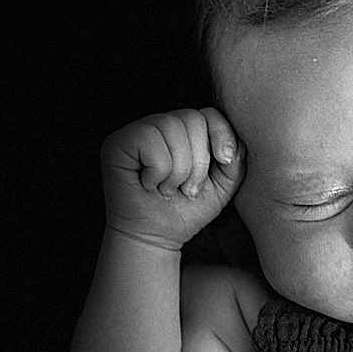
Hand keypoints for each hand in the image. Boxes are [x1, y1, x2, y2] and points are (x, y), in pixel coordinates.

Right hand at [99, 108, 245, 250]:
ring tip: (169, 189)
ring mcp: (138, 131)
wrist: (157, 238)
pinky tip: (150, 184)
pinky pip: (150, 140)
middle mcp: (161, 125)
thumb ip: (234, 161)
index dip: (221, 134)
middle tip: (188, 189)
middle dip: (199, 162)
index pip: (208, 113)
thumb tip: (234, 141)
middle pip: (192, 118)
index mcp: (185, 132)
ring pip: (171, 128)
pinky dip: (158, 170)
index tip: (225, 161)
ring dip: (178, 170)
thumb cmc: (187, 212)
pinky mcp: (118, 142)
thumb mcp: (221, 187)